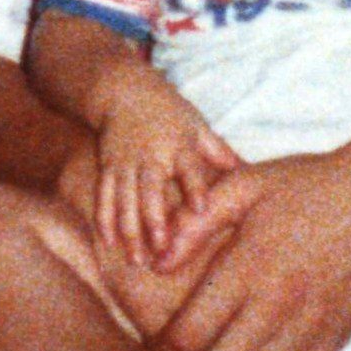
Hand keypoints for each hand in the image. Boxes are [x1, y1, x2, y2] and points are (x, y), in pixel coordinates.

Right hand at [92, 72, 240, 267]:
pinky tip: (109, 243)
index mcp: (177, 145)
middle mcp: (150, 157)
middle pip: (150, 191)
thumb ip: (217, 150)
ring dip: (129, 231)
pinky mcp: (108, 167)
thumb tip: (247, 170)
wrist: (124, 90)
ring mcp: (126, 163)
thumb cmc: (167, 109)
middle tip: (161, 250)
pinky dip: (105, 220)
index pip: (187, 168)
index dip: (193, 187)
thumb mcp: (196, 124)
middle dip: (153, 221)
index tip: (200, 208)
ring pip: (124, 201)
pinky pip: (104, 196)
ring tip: (137, 260)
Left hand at [156, 149, 350, 350]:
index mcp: (248, 264)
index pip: (190, 332)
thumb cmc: (306, 184)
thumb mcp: (244, 183)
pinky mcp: (334, 340)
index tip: (157, 343)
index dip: (163, 348)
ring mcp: (309, 326)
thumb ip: (196, 222)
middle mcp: (277, 302)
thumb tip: (156, 260)